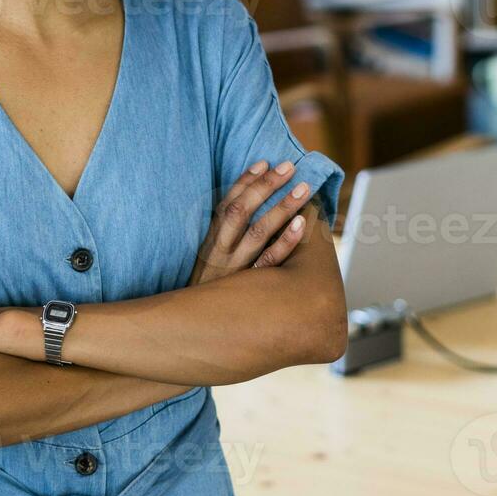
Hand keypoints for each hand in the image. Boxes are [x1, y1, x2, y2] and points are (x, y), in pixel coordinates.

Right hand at [187, 159, 311, 287]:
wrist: (193, 333)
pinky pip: (270, 261)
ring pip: (259, 231)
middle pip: (241, 210)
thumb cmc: (209, 294)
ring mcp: (235, 269)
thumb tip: (244, 210)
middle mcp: (220, 252)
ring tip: (303, 188)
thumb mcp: (208, 264)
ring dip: (282, 206)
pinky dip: (286, 241)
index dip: (244, 182)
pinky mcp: (250, 288)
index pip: (226, 203)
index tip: (263, 162)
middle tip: (289, 166)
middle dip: (266, 186)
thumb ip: (223, 239)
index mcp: (210, 242)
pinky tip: (301, 224)